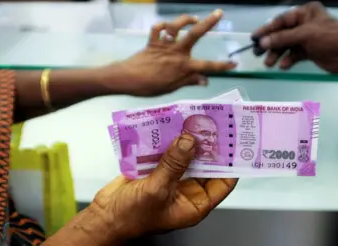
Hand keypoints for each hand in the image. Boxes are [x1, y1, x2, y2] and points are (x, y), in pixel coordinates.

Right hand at [93, 134, 236, 240]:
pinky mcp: (155, 169)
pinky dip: (168, 140)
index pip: (222, 182)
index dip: (230, 163)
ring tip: (193, 120)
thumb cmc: (131, 216)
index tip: (233, 142)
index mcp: (194, 203)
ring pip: (185, 156)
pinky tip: (170, 126)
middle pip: (204, 165)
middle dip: (207, 146)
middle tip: (211, 124)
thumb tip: (190, 141)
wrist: (103, 216)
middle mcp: (186, 190)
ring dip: (187, 140)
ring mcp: (171, 178)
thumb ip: (174, 164)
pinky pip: (167, 152)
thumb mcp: (157, 190)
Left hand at [109, 10, 236, 95]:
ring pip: (176, 27)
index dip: (222, 66)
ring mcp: (165, 45)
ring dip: (185, 19)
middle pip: (195, 34)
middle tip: (218, 13)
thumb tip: (206, 80)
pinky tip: (167, 27)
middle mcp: (177, 53)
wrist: (128, 79)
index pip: (208, 66)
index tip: (234, 64)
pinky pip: (158, 29)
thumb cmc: (150, 87)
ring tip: (194, 18)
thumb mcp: (172, 87)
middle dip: (209, 23)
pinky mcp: (153, 42)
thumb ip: (189, 81)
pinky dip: (162, 26)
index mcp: (184, 67)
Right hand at [252, 2, 337, 72]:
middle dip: (271, 44)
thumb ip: (282, 38)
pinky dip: (288, 60)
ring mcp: (307, 38)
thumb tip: (262, 42)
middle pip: (282, 34)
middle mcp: (305, 24)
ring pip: (287, 45)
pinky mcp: (309, 50)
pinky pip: (294, 54)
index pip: (281, 20)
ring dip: (278, 54)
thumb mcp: (304, 35)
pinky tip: (283, 66)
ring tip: (268, 63)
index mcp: (306, 13)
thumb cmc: (329, 38)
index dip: (267, 30)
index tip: (254, 38)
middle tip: (258, 53)